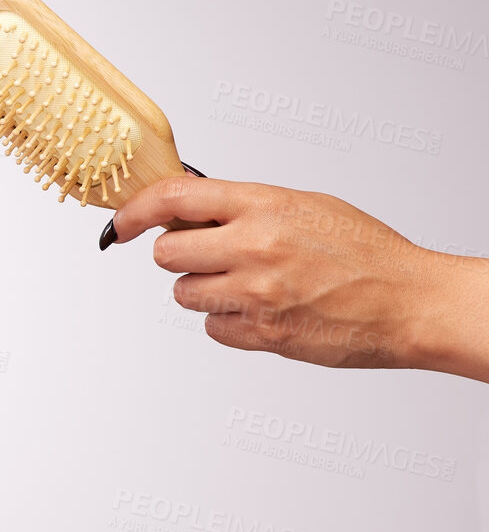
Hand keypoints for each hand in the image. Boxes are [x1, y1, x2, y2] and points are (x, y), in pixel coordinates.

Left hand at [105, 177, 465, 371]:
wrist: (410, 301)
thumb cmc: (364, 252)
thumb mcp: (302, 205)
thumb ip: (243, 207)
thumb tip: (187, 210)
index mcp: (263, 205)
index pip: (173, 197)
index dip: (134, 211)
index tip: (120, 224)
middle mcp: (254, 246)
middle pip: (167, 254)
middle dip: (181, 257)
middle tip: (212, 258)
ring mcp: (257, 293)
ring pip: (184, 294)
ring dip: (205, 291)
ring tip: (249, 286)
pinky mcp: (264, 334)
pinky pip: (212, 328)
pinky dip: (229, 323)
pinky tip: (265, 312)